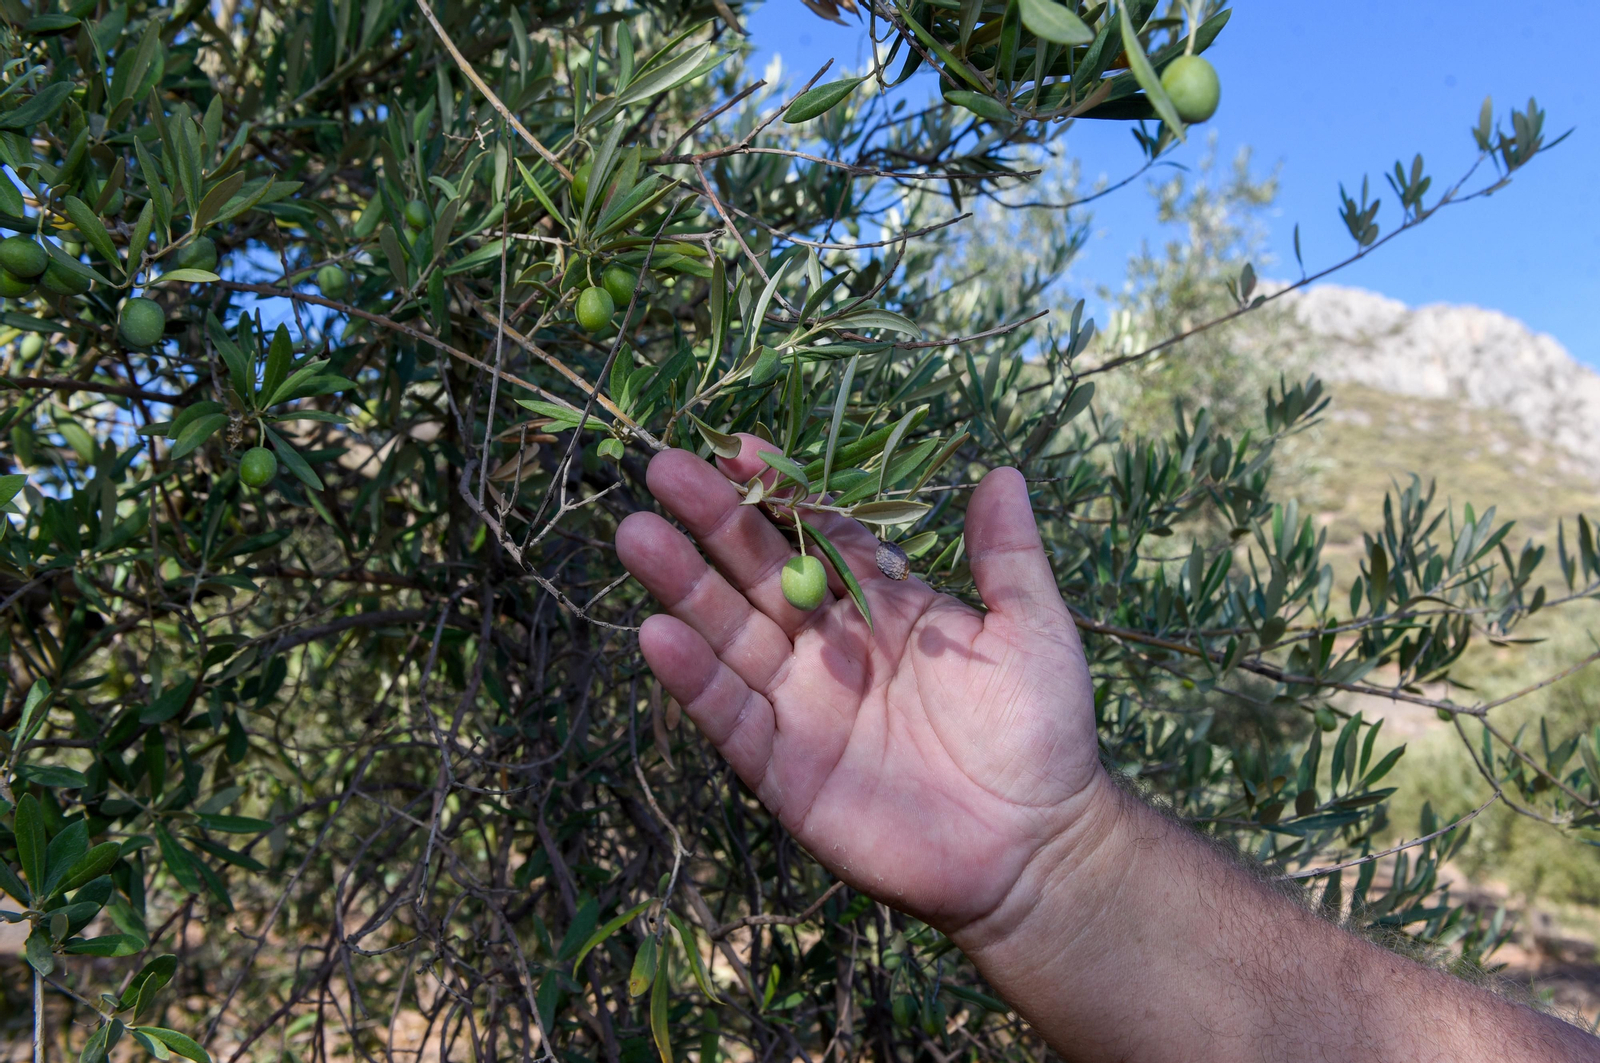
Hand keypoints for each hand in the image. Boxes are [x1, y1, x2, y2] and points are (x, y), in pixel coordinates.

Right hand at [616, 437, 1111, 934]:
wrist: (1034, 848)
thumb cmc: (1041, 733)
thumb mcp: (1035, 631)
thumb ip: (1008, 556)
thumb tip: (1004, 473)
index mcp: (883, 607)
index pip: (817, 535)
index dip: (780, 493)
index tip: (740, 448)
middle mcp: (831, 649)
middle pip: (759, 574)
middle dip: (714, 522)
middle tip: (664, 469)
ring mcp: (803, 706)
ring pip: (730, 635)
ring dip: (683, 586)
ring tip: (638, 534)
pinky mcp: (784, 769)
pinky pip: (731, 717)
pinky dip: (694, 680)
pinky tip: (657, 635)